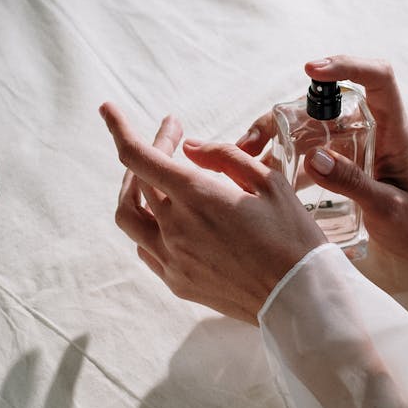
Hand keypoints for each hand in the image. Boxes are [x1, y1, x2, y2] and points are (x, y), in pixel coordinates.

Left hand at [100, 103, 324, 323]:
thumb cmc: (291, 237)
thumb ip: (223, 157)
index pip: (139, 156)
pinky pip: (144, 246)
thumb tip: (189, 148)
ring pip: (129, 216)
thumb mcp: (268, 182)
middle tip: (174, 139)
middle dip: (150, 150)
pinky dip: (147, 223)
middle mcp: (175, 228)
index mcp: (197, 197)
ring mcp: (172, 259)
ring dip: (134, 189)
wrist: (299, 298)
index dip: (118, 129)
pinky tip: (168, 216)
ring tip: (156, 176)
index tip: (108, 109)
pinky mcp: (176, 281)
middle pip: (136, 180)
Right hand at [237, 56, 407, 270]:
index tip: (311, 70)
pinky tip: (258, 169)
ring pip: (307, 122)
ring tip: (245, 153)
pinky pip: (304, 146)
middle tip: (252, 140)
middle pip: (324, 101)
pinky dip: (280, 153)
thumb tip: (315, 157)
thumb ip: (354, 183)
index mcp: (395, 130)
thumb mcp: (388, 208)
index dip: (348, 66)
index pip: (379, 78)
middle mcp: (370, 127)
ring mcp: (351, 141)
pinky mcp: (337, 158)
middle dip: (284, 112)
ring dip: (274, 132)